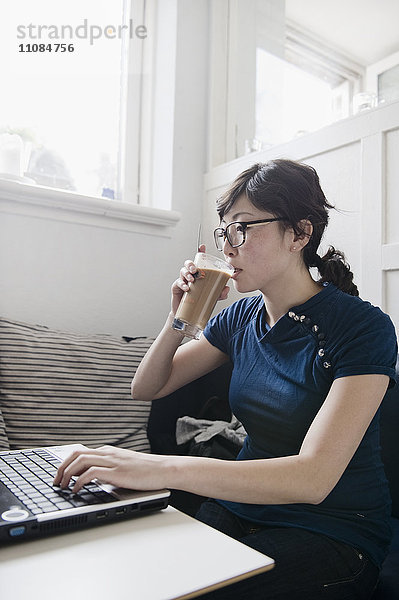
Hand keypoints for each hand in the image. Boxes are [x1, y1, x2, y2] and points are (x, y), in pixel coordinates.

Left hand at [53, 445, 167, 492]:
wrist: (163, 469)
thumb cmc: (147, 471)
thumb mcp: (124, 466)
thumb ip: (109, 469)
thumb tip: (94, 479)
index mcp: (109, 451)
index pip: (81, 452)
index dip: (67, 463)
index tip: (60, 475)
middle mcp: (108, 453)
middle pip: (76, 454)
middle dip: (62, 467)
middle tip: (56, 481)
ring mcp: (112, 461)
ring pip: (81, 461)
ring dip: (67, 474)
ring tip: (63, 486)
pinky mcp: (116, 472)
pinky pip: (91, 473)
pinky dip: (79, 481)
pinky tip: (77, 490)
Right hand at [170, 244, 229, 314]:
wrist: (188, 315)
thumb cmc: (198, 302)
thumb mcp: (212, 297)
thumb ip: (219, 293)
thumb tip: (226, 289)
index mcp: (198, 274)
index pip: (199, 261)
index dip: (200, 252)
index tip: (202, 247)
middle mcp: (190, 275)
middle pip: (188, 263)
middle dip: (191, 264)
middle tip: (196, 270)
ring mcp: (182, 281)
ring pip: (182, 271)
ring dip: (187, 273)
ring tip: (192, 279)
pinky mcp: (176, 288)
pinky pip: (177, 283)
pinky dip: (182, 284)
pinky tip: (187, 288)